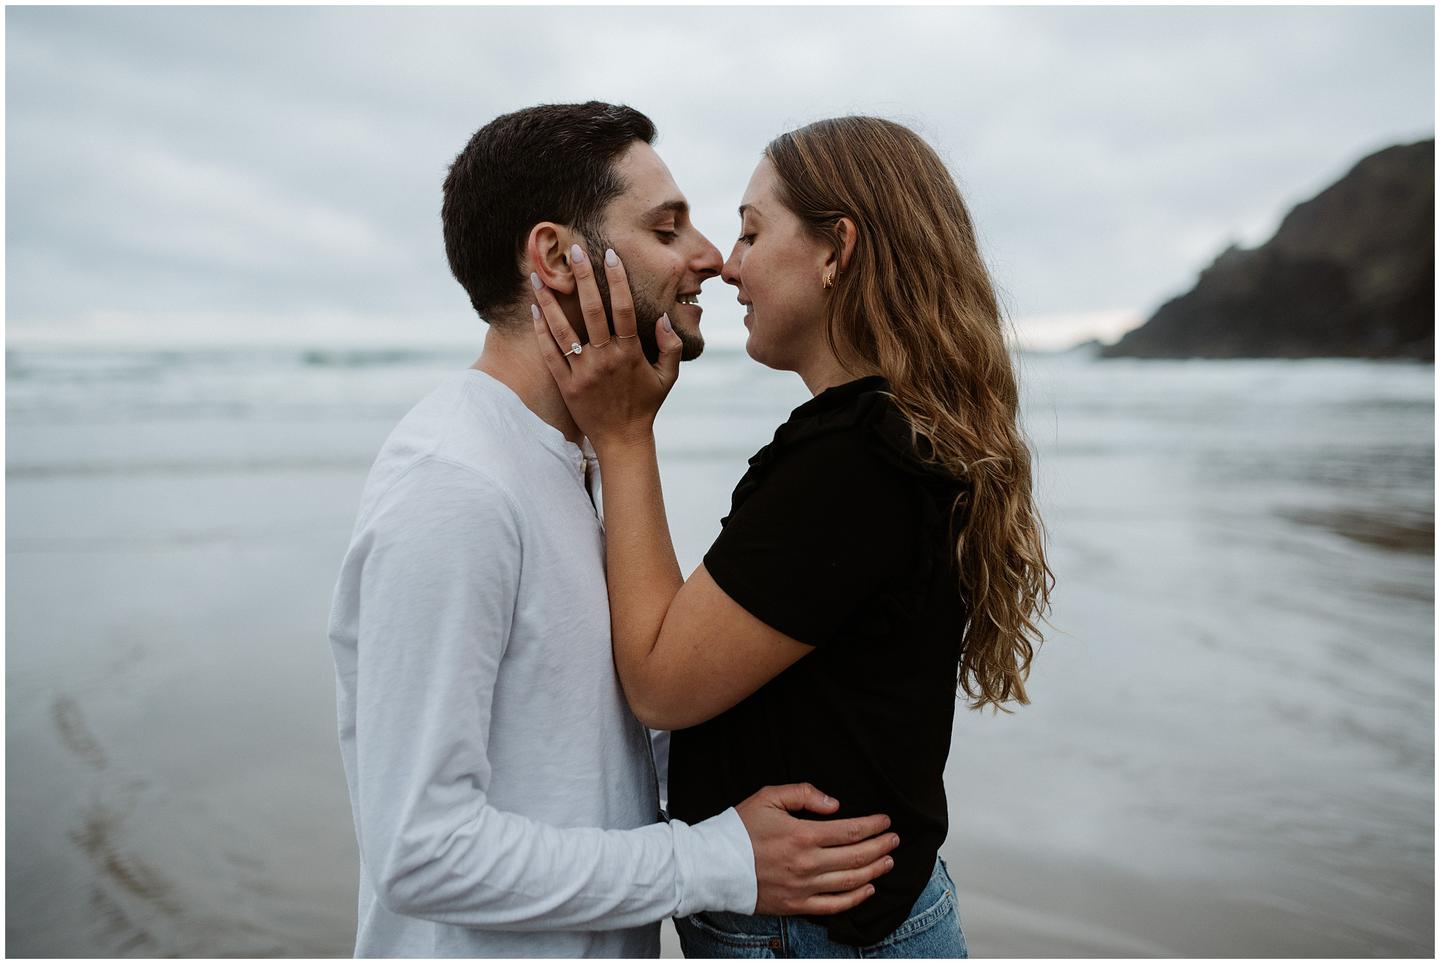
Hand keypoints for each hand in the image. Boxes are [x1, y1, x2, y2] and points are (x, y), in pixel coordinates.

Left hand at [531, 244, 682, 453]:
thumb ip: (671, 347)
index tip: (609, 256)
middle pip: (592, 311)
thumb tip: (665, 317)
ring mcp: (584, 371)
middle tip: (574, 251)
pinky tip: (535, 310)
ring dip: (550, 301)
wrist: (622, 440)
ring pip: (564, 330)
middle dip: (583, 278)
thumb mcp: (668, 377)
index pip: (624, 308)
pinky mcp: (566, 384)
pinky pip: (550, 354)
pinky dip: (541, 331)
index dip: (617, 280)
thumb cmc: (646, 406)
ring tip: (539, 276)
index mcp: (631, 353)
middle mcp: (606, 359)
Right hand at [736, 783, 898, 915]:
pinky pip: (833, 906)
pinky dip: (855, 898)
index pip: (849, 831)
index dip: (872, 826)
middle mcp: (807, 864)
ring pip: (850, 881)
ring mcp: (803, 888)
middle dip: (880, 846)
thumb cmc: (738, 829)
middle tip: (894, 839)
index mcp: (802, 835)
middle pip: (856, 856)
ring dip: (874, 871)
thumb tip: (834, 804)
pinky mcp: (796, 905)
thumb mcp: (768, 797)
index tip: (885, 821)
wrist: (713, 865)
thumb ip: (803, 794)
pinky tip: (868, 889)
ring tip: (888, 861)